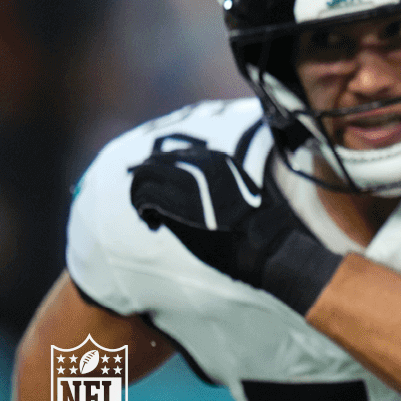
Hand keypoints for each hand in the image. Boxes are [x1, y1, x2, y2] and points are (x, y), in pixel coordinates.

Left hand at [128, 136, 340, 313]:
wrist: (262, 244)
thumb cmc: (252, 228)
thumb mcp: (235, 195)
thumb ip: (210, 186)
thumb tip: (182, 193)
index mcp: (216, 158)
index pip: (171, 156)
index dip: (161, 175)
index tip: (164, 197)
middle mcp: (199, 163)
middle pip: (152, 162)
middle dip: (143, 184)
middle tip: (148, 208)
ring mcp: (187, 180)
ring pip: (142, 176)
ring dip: (138, 197)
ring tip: (149, 218)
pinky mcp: (176, 200)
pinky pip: (143, 197)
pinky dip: (141, 211)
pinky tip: (154, 226)